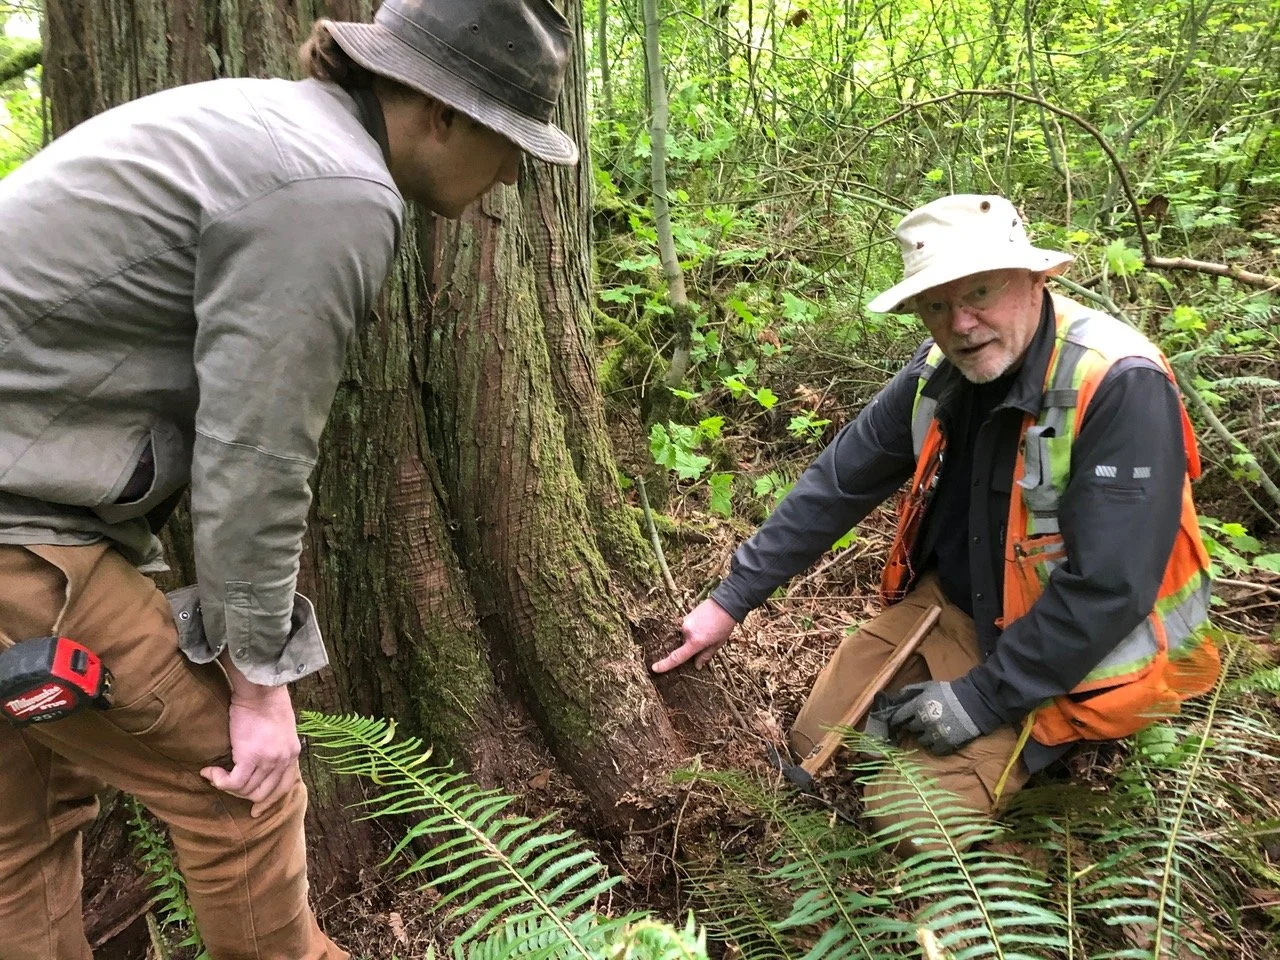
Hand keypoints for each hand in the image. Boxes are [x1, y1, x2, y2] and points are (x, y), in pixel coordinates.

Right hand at [202, 655, 300, 816]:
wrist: (260, 689)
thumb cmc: (266, 701)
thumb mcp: (280, 727)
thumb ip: (274, 745)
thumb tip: (260, 759)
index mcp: (292, 754)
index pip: (283, 788)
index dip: (267, 801)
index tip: (255, 810)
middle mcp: (283, 760)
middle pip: (261, 792)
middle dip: (242, 794)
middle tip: (225, 784)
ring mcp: (268, 760)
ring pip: (245, 789)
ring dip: (226, 785)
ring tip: (214, 773)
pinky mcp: (250, 757)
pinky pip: (232, 782)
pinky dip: (218, 780)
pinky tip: (209, 771)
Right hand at [651, 598, 736, 672]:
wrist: (725, 603)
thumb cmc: (724, 625)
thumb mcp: (718, 643)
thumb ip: (706, 655)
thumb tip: (697, 666)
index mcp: (695, 641)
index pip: (677, 656)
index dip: (665, 664)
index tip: (654, 668)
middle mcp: (686, 631)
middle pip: (683, 646)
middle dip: (691, 647)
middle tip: (707, 640)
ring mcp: (684, 622)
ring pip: (684, 637)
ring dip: (692, 637)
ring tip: (707, 630)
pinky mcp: (685, 616)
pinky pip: (685, 628)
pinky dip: (692, 630)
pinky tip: (704, 625)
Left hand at [879, 680, 981, 755]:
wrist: (974, 702)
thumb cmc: (949, 692)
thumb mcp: (929, 686)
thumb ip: (911, 690)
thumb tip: (896, 696)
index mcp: (918, 706)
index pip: (899, 717)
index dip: (897, 719)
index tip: (897, 721)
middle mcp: (923, 721)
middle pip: (910, 729)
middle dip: (914, 725)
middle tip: (920, 723)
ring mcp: (934, 733)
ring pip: (921, 741)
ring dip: (924, 736)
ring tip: (931, 731)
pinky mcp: (946, 743)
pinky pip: (934, 749)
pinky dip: (936, 745)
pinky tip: (939, 739)